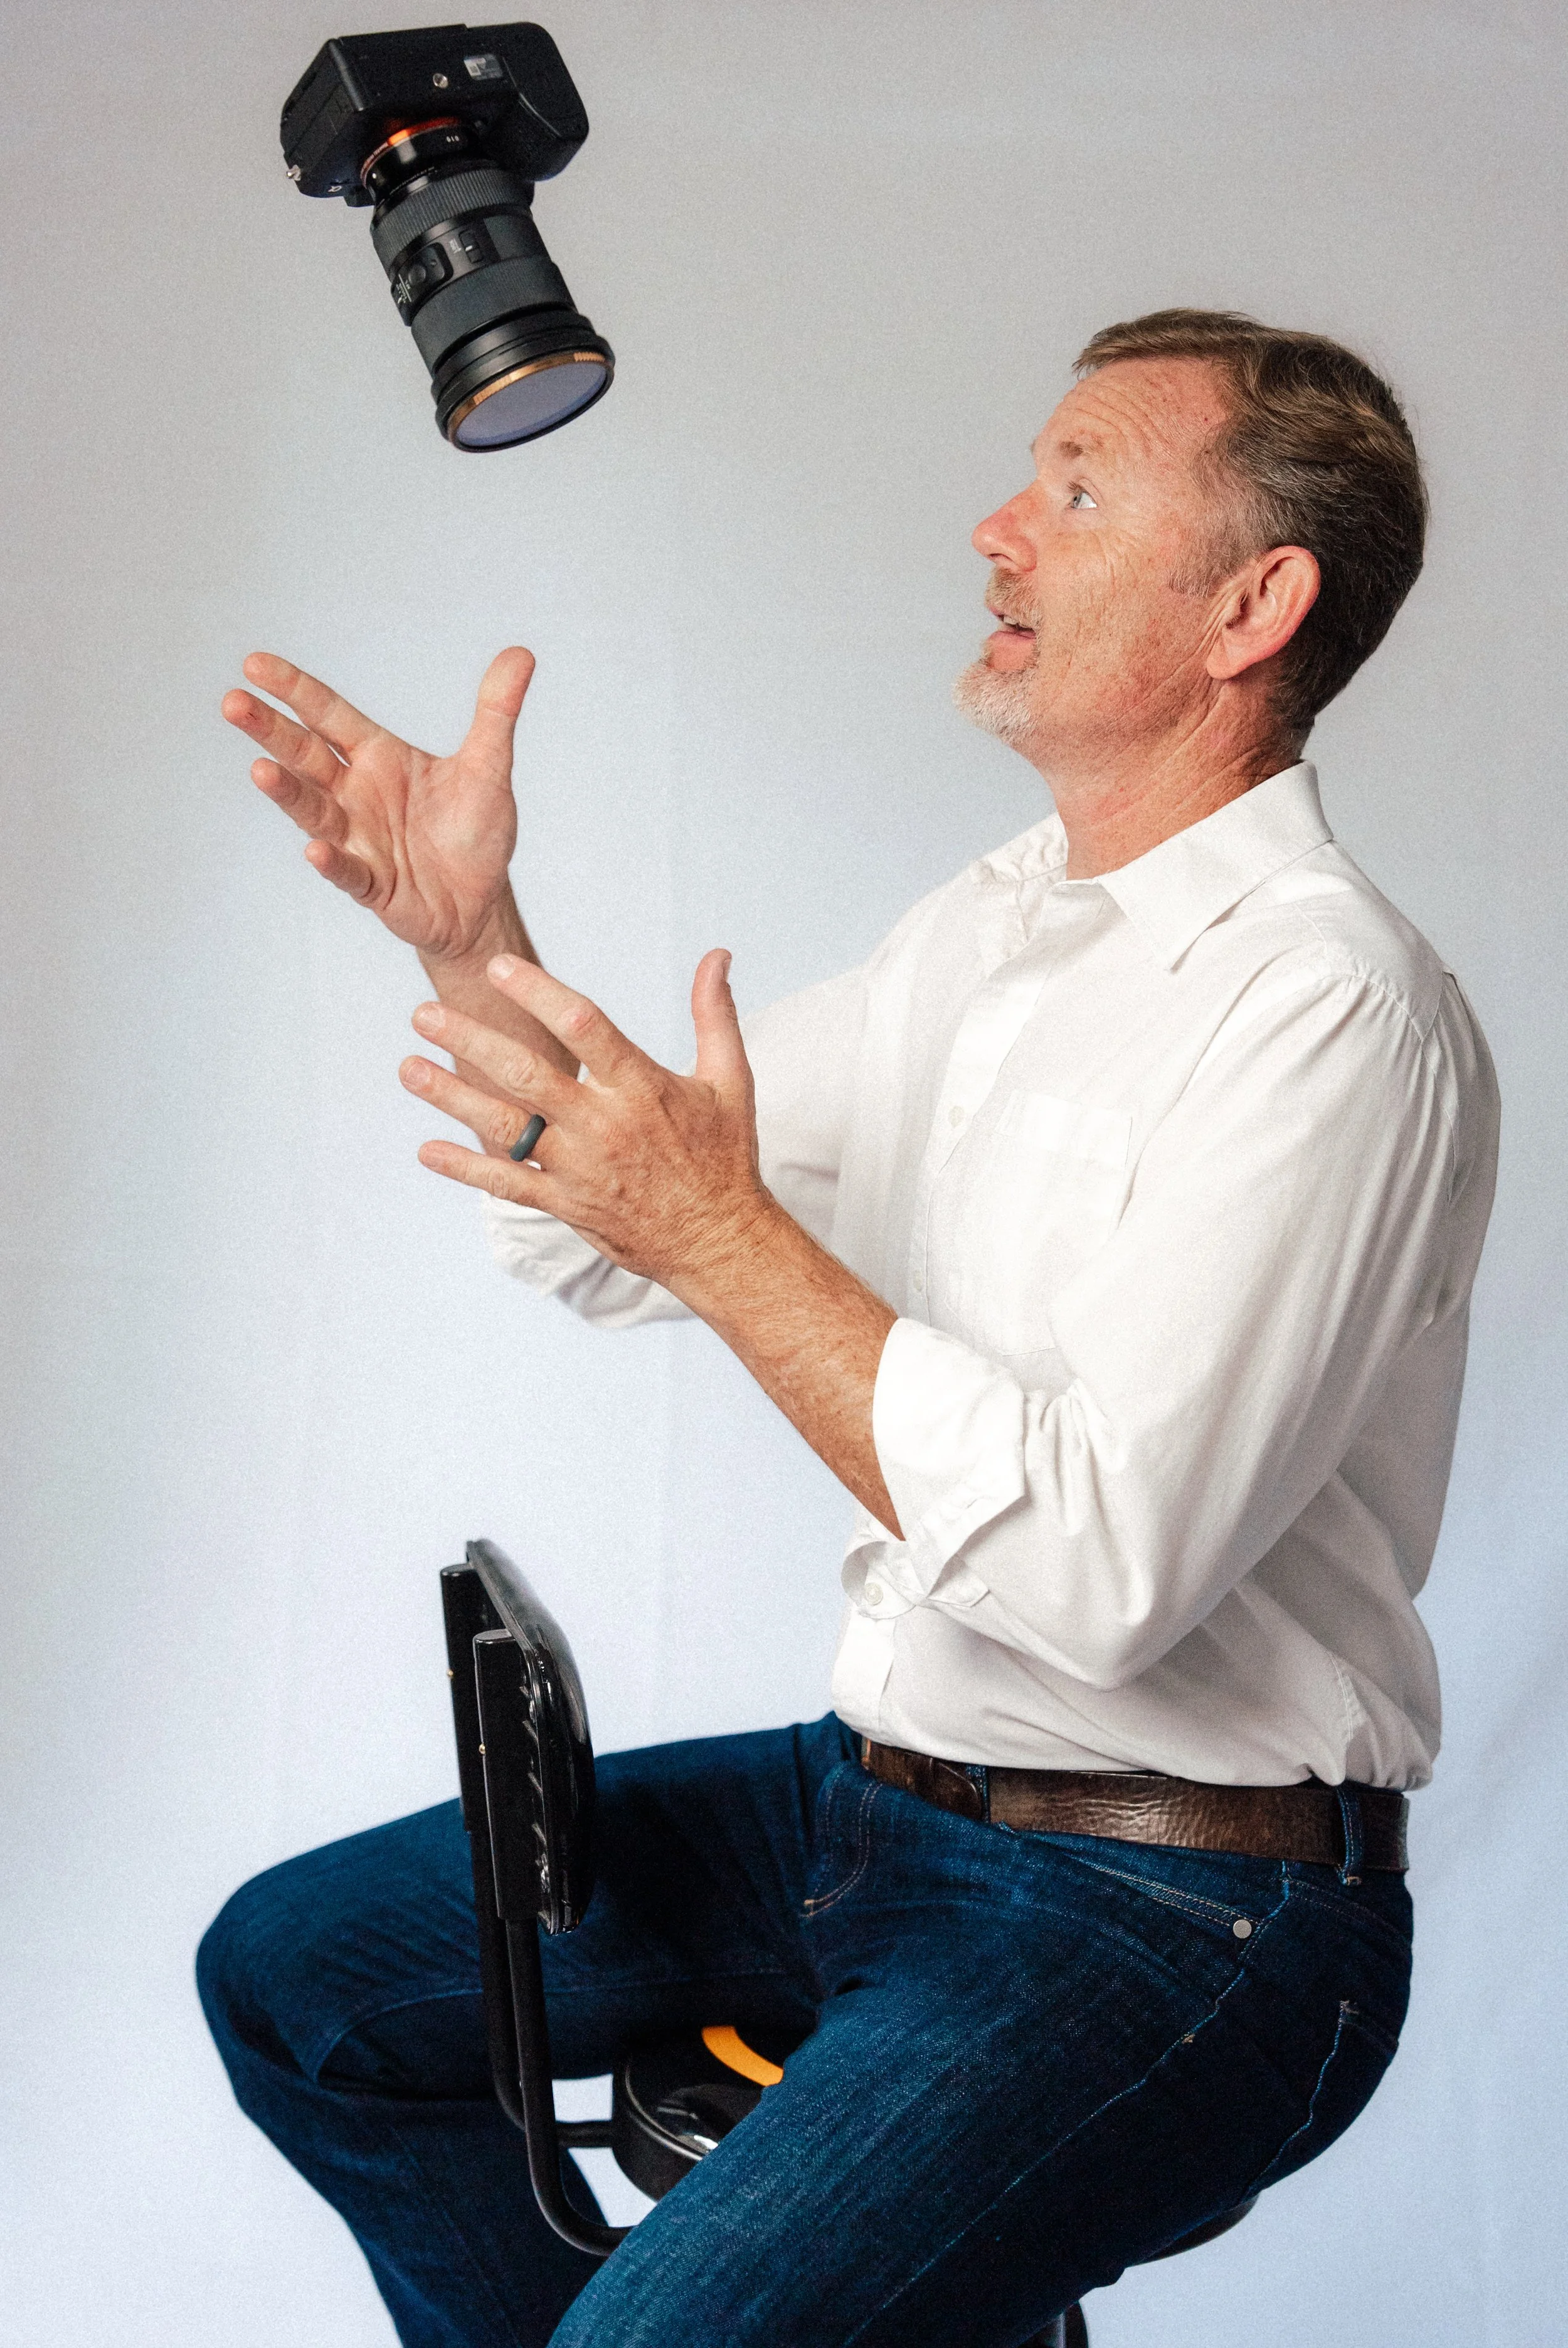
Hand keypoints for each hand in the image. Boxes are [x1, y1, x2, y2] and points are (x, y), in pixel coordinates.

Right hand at [221, 647, 533, 963]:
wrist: (481, 903)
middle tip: (234, 702)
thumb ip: (496, 712)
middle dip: (270, 730)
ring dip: (287, 792)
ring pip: (313, 810)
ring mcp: (358, 839)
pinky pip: (347, 871)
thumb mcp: (489, 767)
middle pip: (304, 755)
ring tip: (260, 770)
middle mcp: (357, 794)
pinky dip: (331, 861)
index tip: (254, 664)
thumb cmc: (476, 833)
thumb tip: (521, 654)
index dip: (294, 690)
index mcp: (379, 757)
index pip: (328, 714)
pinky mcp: (372, 884)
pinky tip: (316, 849)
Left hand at [401, 948, 774, 1293]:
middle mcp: (604, 1125)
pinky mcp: (566, 1204)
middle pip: (526, 1074)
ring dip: (451, 1097)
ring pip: (505, 1127)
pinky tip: (426, 1150)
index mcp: (642, 1087)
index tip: (498, 968)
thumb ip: (714, 1014)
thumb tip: (717, 955)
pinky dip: (465, 1169)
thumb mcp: (730, 1080)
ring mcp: (579, 1168)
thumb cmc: (724, 1157)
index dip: (537, 994)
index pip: (582, 1027)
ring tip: (408, 1067)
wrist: (718, 1241)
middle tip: (423, 1013)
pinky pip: (507, 1184)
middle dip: (470, 1040)